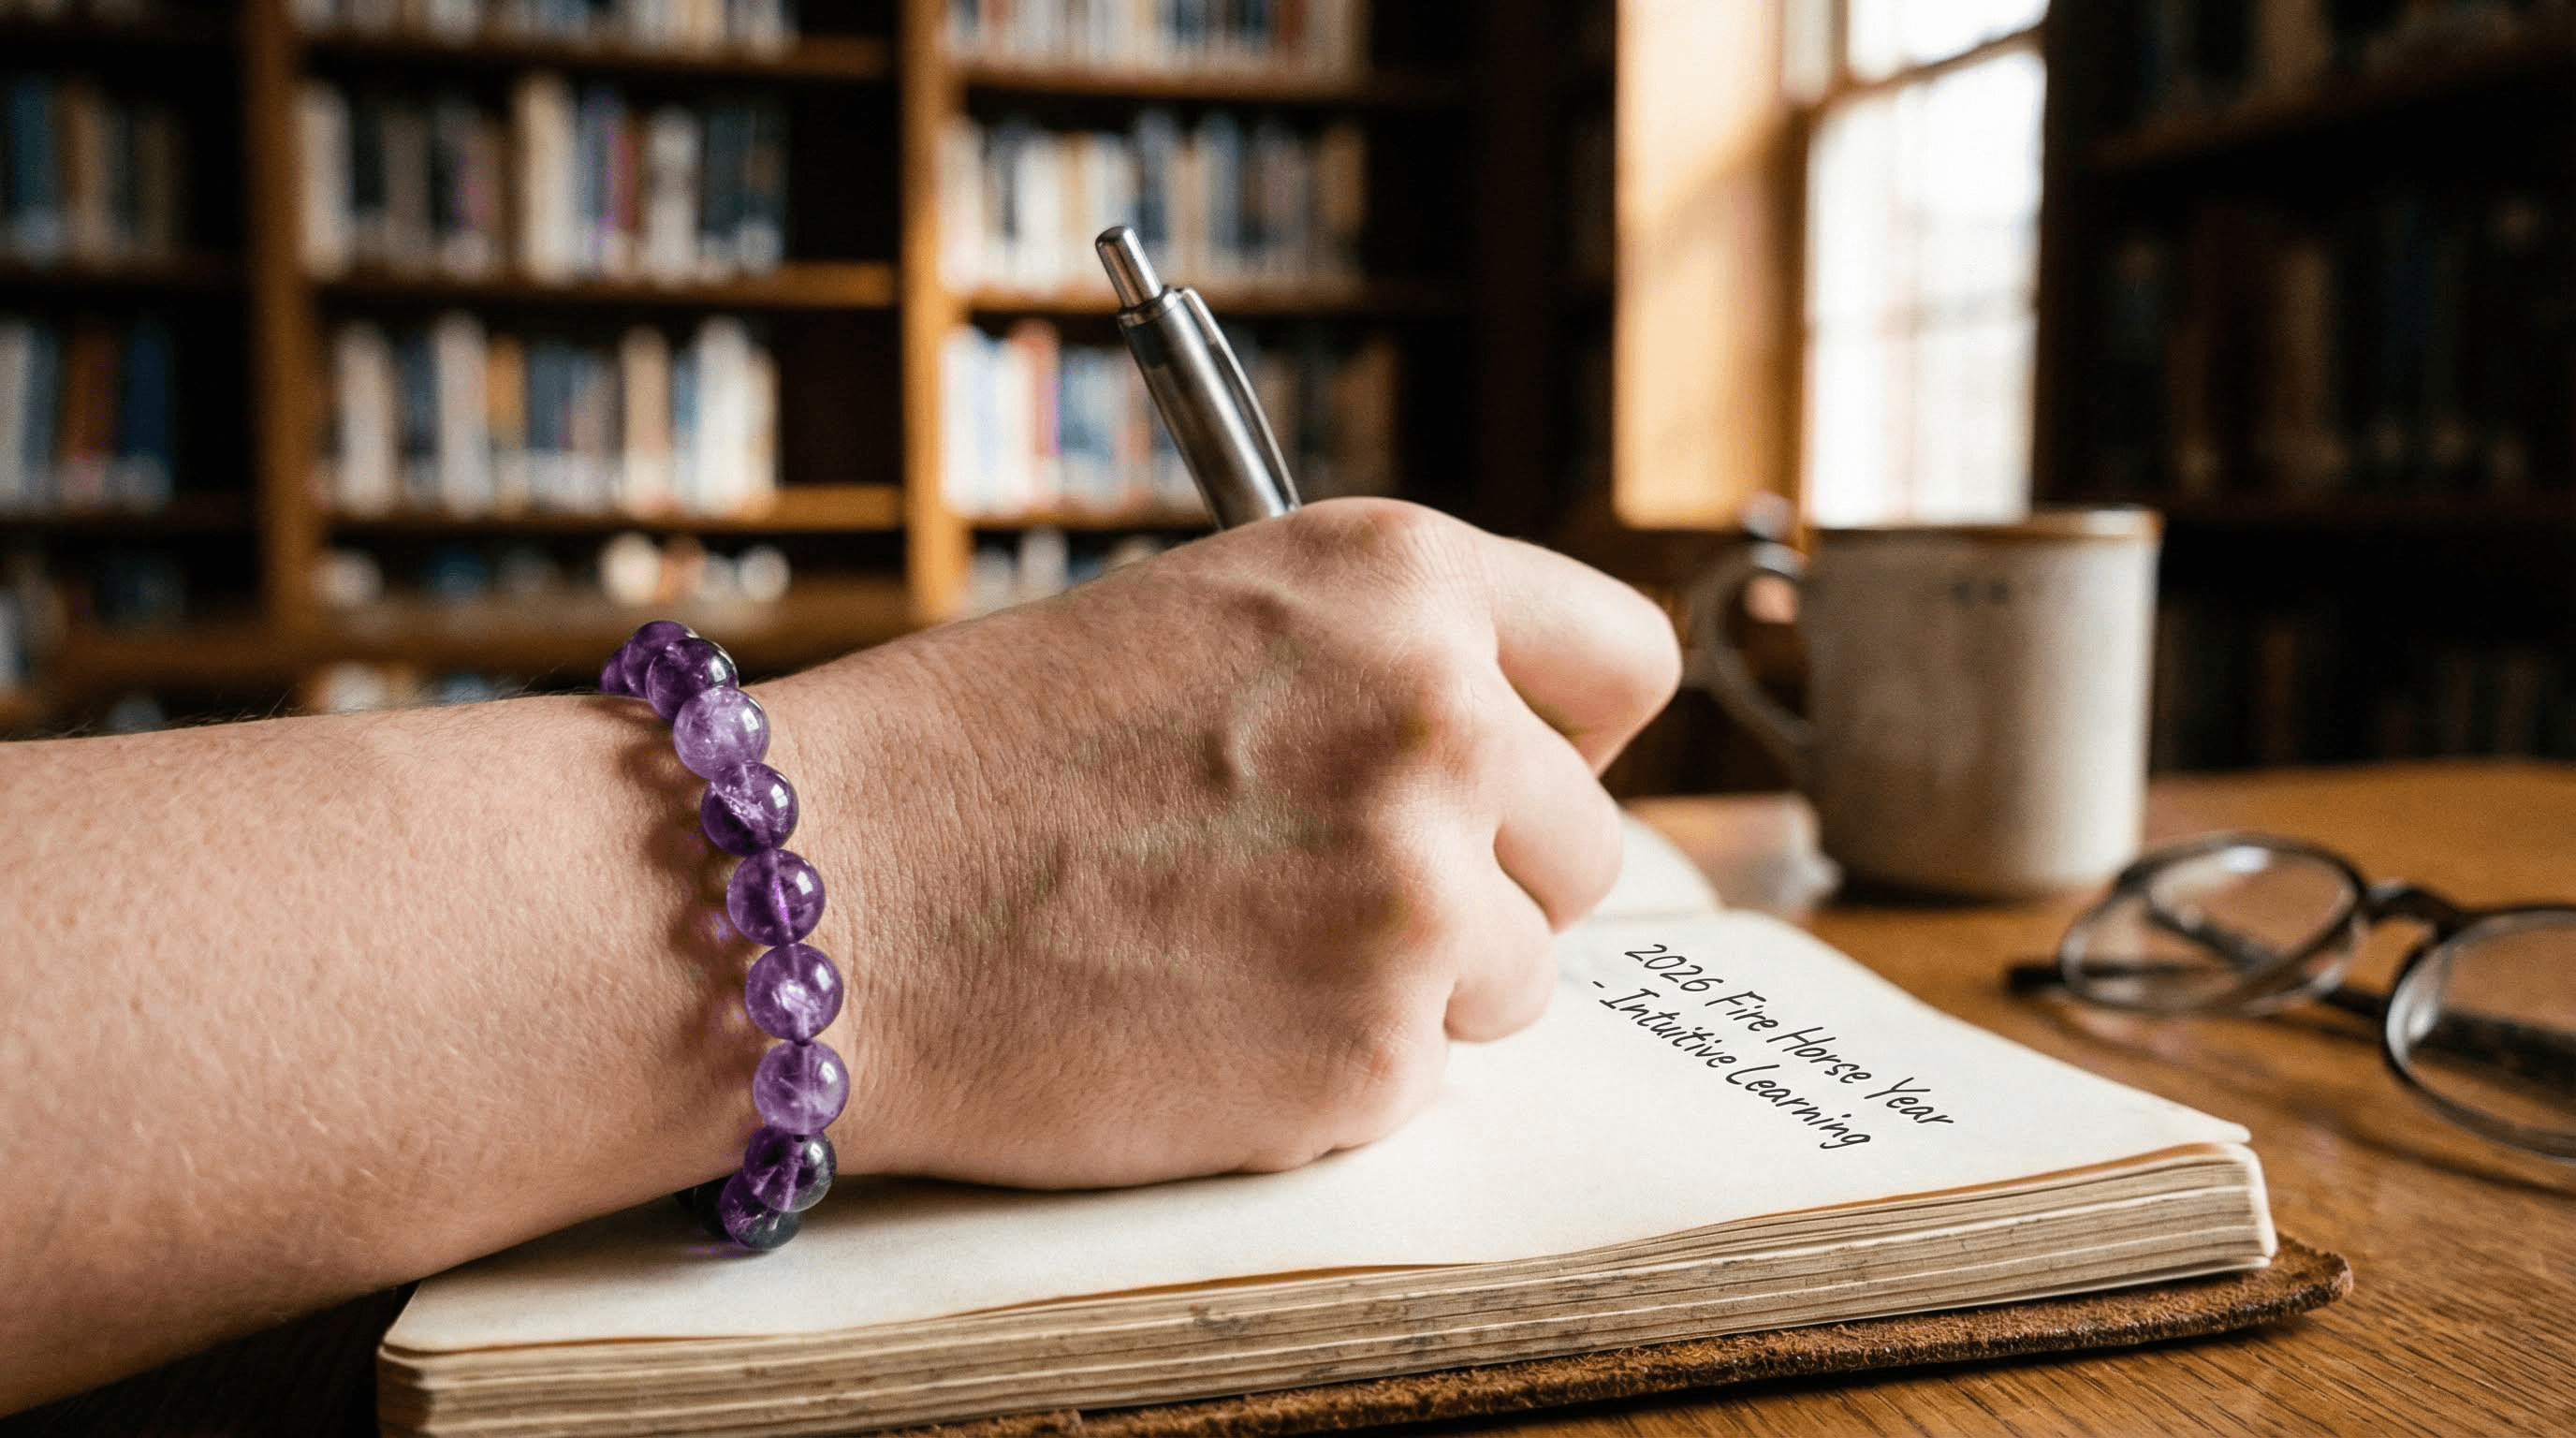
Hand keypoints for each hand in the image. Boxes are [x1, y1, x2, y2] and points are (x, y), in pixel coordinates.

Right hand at [763, 500, 1678, 1187]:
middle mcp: (1441, 717)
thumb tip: (1515, 762)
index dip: (1572, 735)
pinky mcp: (1371, 1053)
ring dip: (1410, 986)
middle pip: (1585, 846)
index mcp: (1401, 579)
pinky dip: (1330, 1074)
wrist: (822, 898)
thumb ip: (1380, 669)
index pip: (1626, 661)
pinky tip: (1200, 1023)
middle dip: (1483, 883)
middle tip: (1319, 893)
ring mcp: (1416, 893)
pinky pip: (1421, 1078)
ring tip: (1236, 956)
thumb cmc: (977, 756)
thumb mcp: (1210, 620)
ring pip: (1517, 976)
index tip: (1519, 777)